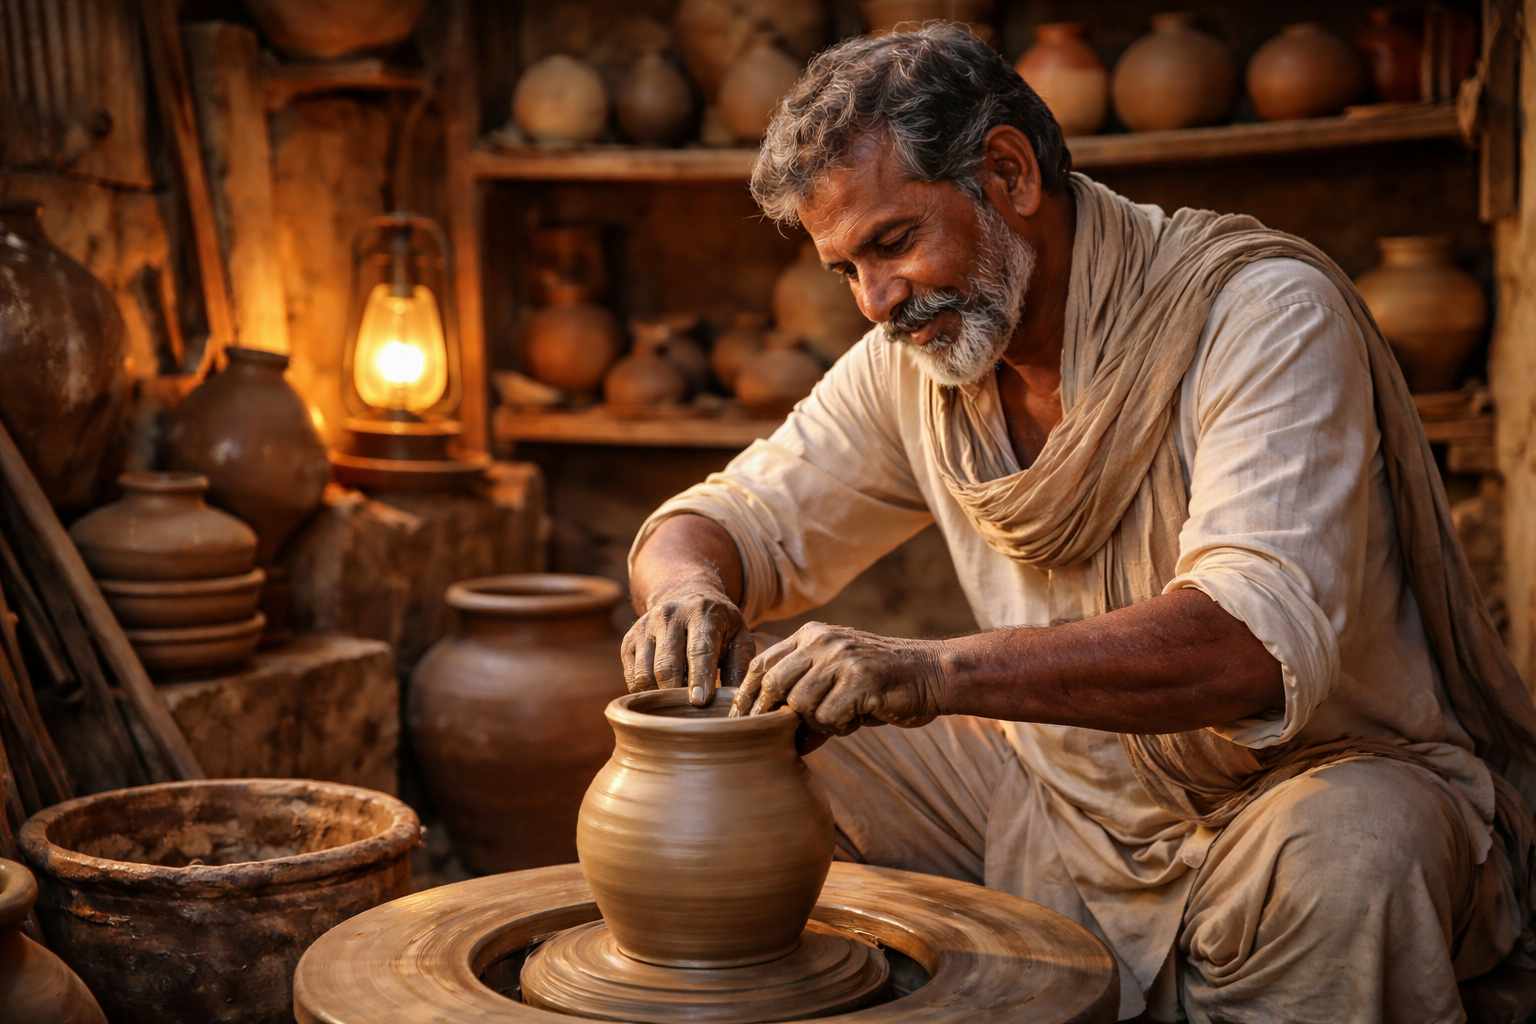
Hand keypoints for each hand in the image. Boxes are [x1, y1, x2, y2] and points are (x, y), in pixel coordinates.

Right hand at [622, 583, 753, 705]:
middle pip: (667, 665)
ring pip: (645, 674)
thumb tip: (733, 700)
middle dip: (677, 693)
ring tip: (677, 702)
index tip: (700, 702)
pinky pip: (632, 677)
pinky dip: (646, 692)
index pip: (699, 649)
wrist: (686, 597)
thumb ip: (740, 667)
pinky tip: (662, 692)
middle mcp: (668, 616)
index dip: (699, 677)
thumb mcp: (739, 637)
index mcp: (701, 613)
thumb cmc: (718, 626)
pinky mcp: (628, 641)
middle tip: (690, 711)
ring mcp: (644, 627)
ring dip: (660, 696)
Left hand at [729, 622, 945, 739]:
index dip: (747, 695)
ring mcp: (842, 658)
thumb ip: (807, 701)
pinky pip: (828, 717)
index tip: (739, 722)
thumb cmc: (884, 684)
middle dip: (771, 716)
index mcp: (812, 635)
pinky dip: (838, 727)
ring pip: (800, 703)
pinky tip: (858, 719)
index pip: (762, 663)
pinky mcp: (861, 679)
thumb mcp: (840, 683)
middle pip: (775, 683)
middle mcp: (823, 641)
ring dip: (816, 722)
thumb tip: (780, 742)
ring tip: (842, 719)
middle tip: (776, 737)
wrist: (934, 674)